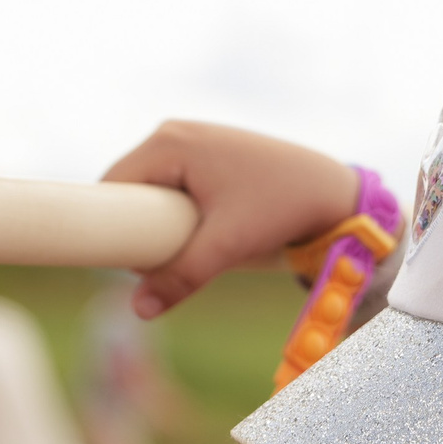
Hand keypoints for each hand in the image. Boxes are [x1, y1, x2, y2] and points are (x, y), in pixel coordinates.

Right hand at [101, 121, 360, 317]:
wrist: (330, 190)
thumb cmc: (279, 209)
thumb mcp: (226, 246)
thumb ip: (181, 276)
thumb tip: (138, 311)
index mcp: (168, 143)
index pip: (113, 186)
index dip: (112, 227)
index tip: (128, 262)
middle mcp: (174, 132)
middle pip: (129, 186)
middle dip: (138, 226)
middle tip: (163, 260)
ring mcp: (192, 138)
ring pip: (152, 187)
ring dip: (158, 220)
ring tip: (187, 245)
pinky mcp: (209, 151)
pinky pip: (174, 183)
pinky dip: (177, 210)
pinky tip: (197, 230)